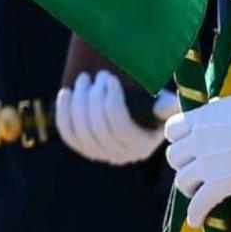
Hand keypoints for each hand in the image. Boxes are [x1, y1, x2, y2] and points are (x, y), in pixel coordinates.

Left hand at [55, 71, 169, 165]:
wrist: (136, 112)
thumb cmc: (153, 104)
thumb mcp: (165, 104)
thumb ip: (167, 106)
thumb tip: (163, 109)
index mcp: (141, 146)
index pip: (121, 127)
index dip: (111, 102)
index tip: (109, 78)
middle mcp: (120, 156)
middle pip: (99, 129)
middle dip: (94, 97)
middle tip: (98, 75)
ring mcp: (100, 154)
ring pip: (82, 131)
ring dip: (79, 101)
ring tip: (84, 79)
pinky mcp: (84, 148)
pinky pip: (69, 134)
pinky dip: (64, 114)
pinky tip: (65, 93)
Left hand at [164, 94, 230, 227]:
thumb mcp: (229, 104)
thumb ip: (216, 110)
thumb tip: (213, 109)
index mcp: (199, 120)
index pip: (171, 130)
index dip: (177, 138)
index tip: (184, 143)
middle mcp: (196, 142)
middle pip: (173, 156)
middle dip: (181, 162)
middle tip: (192, 166)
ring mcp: (205, 165)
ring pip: (181, 180)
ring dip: (186, 186)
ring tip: (195, 190)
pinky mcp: (217, 185)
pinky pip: (198, 203)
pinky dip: (195, 213)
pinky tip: (195, 219)